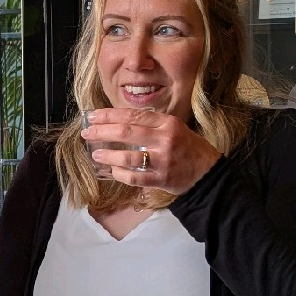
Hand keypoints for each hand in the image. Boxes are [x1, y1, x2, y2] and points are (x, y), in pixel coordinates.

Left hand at [80, 108, 221, 194]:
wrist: (208, 172)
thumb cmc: (187, 147)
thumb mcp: (173, 128)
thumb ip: (150, 124)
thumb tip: (117, 122)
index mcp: (167, 123)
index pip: (132, 115)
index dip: (109, 115)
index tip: (93, 116)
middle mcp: (165, 139)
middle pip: (127, 132)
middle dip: (102, 132)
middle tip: (87, 133)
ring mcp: (163, 161)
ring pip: (128, 157)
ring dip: (108, 155)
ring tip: (96, 154)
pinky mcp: (161, 179)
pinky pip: (134, 177)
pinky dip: (120, 174)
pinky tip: (112, 170)